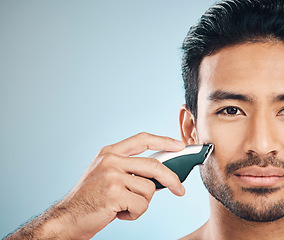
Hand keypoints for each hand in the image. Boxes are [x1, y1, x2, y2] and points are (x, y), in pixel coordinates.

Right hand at [61, 132, 185, 238]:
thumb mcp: (108, 175)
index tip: (179, 145)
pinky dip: (135, 213)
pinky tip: (119, 213)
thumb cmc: (91, 198)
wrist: (69, 217)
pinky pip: (141, 205)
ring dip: (142, 203)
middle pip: (154, 164)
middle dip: (171, 178)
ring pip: (149, 189)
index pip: (142, 139)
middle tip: (180, 189)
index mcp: (110, 152)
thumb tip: (161, 175)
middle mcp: (111, 160)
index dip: (163, 141)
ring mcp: (112, 176)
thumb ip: (130, 170)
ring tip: (124, 206)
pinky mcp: (114, 193)